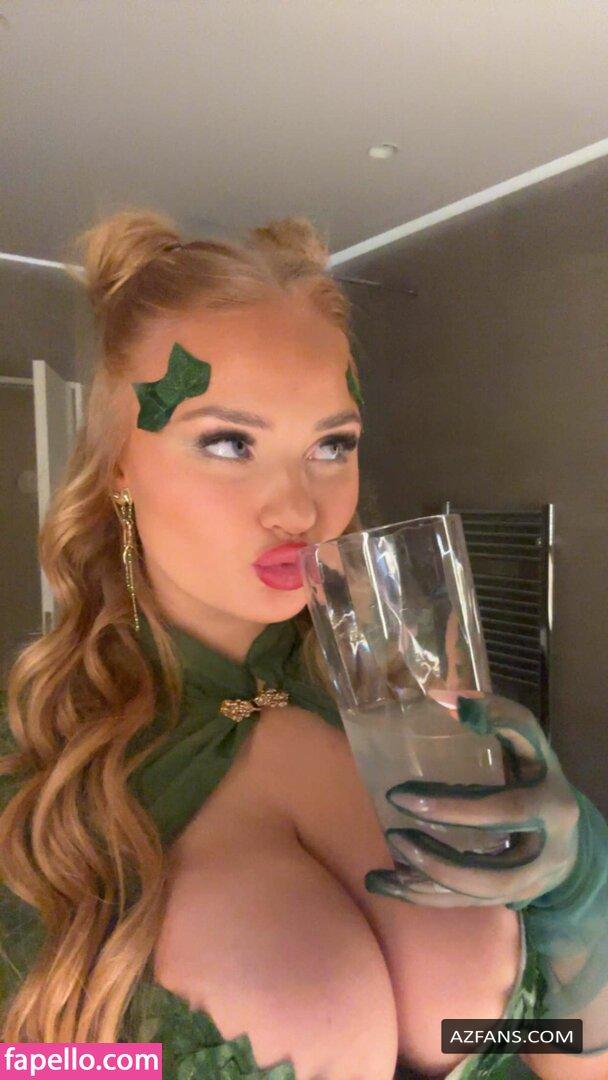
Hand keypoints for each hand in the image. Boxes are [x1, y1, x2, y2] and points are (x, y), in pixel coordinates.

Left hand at [365, 694, 580, 908]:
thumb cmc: (537, 777)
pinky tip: (390, 882)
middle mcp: (545, 853)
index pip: (505, 811)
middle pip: (491, 871)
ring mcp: (529, 883)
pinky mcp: (509, 898)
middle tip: (395, 820)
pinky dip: (425, 896)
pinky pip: (465, 905)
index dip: (453, 807)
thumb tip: (442, 698)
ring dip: (428, 878)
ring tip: (389, 854)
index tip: (401, 791)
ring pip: (476, 896)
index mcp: (551, 807)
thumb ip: (499, 718)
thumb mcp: (529, 745)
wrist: (570, 836)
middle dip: (439, 855)